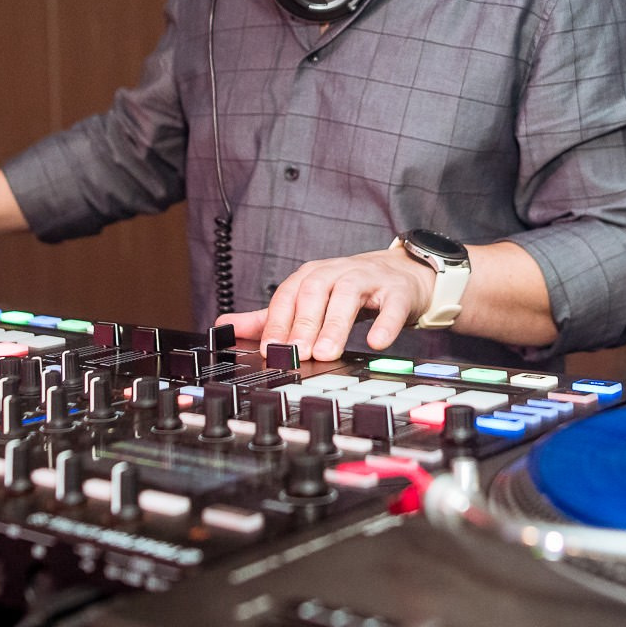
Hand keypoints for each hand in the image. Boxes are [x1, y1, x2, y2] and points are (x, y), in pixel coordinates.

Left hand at [216, 248, 430, 361]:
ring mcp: (369, 279)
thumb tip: (224, 326)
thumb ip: (269, 316)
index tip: (270, 348)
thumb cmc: (349, 290)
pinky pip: (392, 305)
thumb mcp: (309, 300)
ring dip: (335, 324)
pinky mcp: (398, 291)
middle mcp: (338, 272)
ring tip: (326, 352)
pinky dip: (384, 324)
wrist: (401, 274)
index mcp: (312, 276)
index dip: (278, 321)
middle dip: (304, 322)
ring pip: (348, 295)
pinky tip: (377, 343)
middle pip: (315, 290)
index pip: (288, 294)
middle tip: (298, 354)